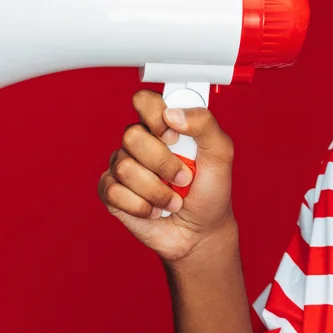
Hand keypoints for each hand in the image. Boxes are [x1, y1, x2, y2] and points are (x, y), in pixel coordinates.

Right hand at [97, 89, 235, 263]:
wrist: (201, 232)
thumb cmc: (210, 190)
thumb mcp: (221, 153)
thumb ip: (204, 124)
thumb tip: (172, 113)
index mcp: (164, 125)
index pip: (144, 101)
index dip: (155, 116)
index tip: (174, 137)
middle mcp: (140, 142)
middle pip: (131, 136)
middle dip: (163, 164)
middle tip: (183, 179)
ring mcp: (123, 166)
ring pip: (124, 168)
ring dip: (157, 191)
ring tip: (173, 200)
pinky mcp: (112, 193)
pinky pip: (114, 192)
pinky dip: (142, 207)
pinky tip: (155, 210)